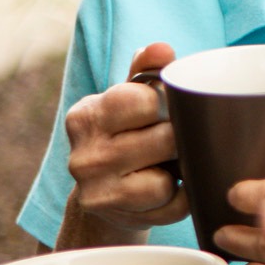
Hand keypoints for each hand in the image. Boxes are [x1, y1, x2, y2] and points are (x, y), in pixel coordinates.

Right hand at [61, 42, 186, 240]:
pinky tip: (171, 188)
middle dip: (180, 138)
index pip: (142, 100)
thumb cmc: (127, 133)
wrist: (105, 194)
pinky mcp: (115, 216)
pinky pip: (171, 205)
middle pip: (163, 139)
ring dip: (178, 170)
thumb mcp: (131, 98)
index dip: (167, 102)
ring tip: (171, 163)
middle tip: (178, 138)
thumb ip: (147, 70)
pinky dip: (180, 197)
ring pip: (165, 177)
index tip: (169, 107)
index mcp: (87, 115)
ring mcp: (95, 189)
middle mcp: (84, 154)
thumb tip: (162, 48)